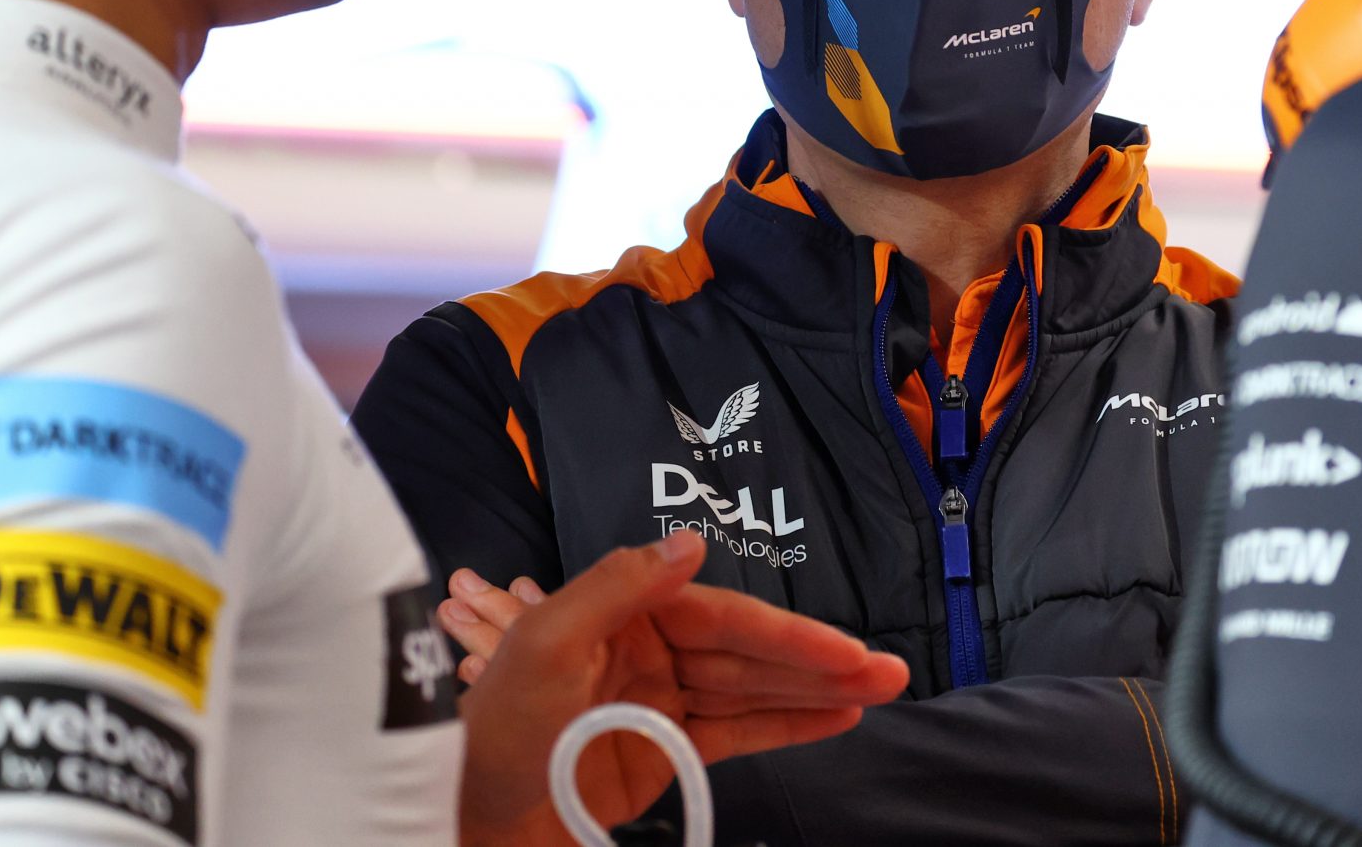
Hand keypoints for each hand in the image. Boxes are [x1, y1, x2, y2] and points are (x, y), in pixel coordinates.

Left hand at [445, 530, 906, 845]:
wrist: (472, 819)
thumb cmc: (492, 733)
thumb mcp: (540, 646)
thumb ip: (615, 588)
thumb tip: (690, 543)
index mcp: (623, 611)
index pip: (723, 617)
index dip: (787, 634)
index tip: (845, 648)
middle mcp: (650, 647)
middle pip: (750, 653)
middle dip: (821, 663)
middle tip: (889, 672)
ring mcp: (662, 698)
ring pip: (754, 691)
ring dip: (817, 693)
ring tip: (881, 692)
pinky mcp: (667, 747)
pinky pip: (739, 732)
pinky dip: (788, 725)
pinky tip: (836, 718)